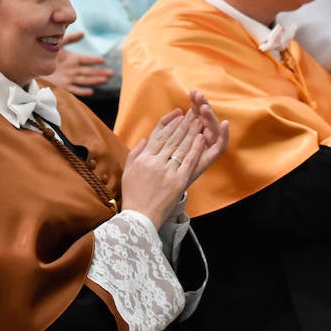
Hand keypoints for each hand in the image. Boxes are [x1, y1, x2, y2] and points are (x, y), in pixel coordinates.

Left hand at [39, 31, 112, 95]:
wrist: (32, 65)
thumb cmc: (44, 52)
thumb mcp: (57, 44)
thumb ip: (70, 38)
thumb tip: (83, 33)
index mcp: (72, 59)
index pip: (86, 60)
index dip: (93, 60)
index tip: (102, 60)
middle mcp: (72, 69)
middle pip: (89, 71)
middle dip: (100, 72)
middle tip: (111, 73)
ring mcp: (69, 78)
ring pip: (85, 80)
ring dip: (95, 80)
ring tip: (105, 79)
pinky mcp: (63, 86)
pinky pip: (75, 89)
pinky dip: (83, 91)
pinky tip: (91, 91)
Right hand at [120, 92, 228, 226]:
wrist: (140, 217)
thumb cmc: (133, 196)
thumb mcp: (128, 171)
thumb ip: (136, 153)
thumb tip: (145, 139)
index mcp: (143, 158)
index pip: (158, 135)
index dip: (169, 123)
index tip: (178, 114)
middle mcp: (154, 162)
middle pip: (171, 138)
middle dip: (183, 124)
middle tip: (193, 113)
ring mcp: (167, 171)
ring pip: (181, 146)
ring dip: (191, 132)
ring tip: (199, 121)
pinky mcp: (178, 181)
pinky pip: (188, 160)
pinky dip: (195, 148)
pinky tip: (201, 138)